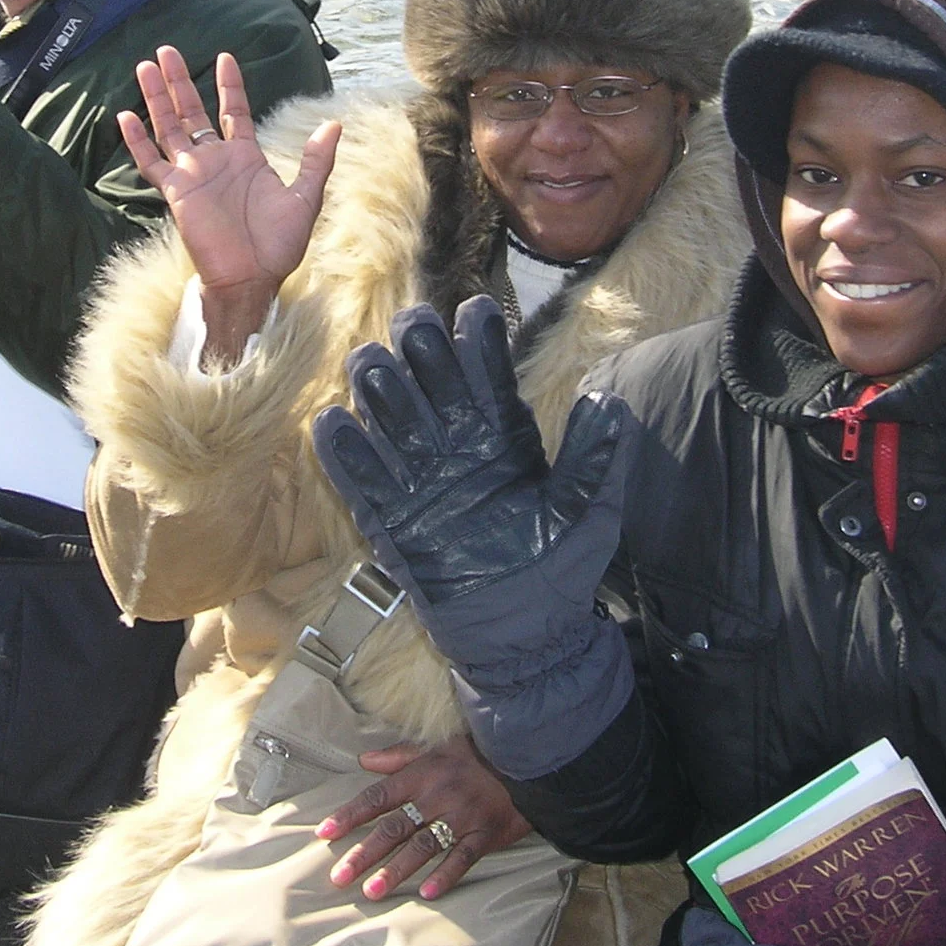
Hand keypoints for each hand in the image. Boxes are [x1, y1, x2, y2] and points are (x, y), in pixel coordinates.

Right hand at [119, 46, 340, 363]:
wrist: (251, 279)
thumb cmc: (279, 246)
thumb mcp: (305, 197)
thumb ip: (317, 160)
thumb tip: (335, 124)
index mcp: (245, 158)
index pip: (233, 111)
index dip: (229, 85)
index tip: (224, 57)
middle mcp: (215, 160)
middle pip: (192, 111)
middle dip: (180, 81)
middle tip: (167, 50)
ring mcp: (193, 174)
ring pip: (169, 128)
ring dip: (157, 98)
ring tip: (145, 66)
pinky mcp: (176, 193)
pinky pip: (151, 163)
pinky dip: (138, 142)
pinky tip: (125, 117)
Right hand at [313, 296, 632, 670]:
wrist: (521, 634)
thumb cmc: (558, 569)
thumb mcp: (586, 512)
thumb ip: (594, 458)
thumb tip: (611, 401)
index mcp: (502, 433)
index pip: (487, 372)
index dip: (480, 339)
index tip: (478, 311)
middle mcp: (456, 444)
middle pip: (431, 379)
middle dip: (420, 347)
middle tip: (415, 326)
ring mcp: (420, 477)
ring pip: (390, 415)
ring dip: (378, 387)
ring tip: (371, 364)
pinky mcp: (389, 516)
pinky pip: (359, 477)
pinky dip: (345, 452)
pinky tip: (334, 423)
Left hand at [317, 735, 532, 900]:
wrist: (526, 759)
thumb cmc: (476, 754)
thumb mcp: (435, 747)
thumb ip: (398, 756)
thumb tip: (364, 759)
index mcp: (421, 775)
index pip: (378, 796)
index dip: (350, 814)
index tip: (325, 833)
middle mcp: (436, 796)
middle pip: (394, 828)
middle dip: (364, 853)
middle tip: (339, 877)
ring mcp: (461, 816)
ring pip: (422, 847)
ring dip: (396, 870)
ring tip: (371, 891)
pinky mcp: (484, 834)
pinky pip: (463, 857)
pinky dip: (446, 875)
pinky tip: (428, 893)